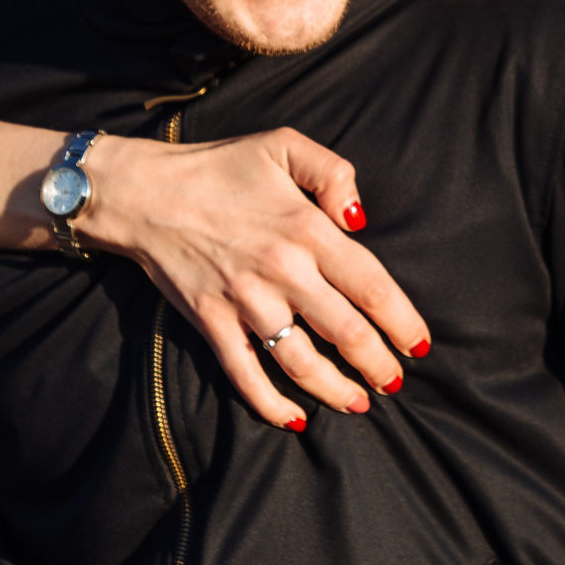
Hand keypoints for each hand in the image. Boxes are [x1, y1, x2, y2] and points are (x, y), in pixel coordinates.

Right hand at [79, 130, 429, 430]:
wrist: (145, 191)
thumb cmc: (219, 167)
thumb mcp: (283, 144)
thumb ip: (333, 173)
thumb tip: (360, 219)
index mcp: (307, 228)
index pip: (371, 286)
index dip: (402, 320)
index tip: (419, 344)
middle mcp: (281, 270)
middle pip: (345, 332)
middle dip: (377, 364)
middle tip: (396, 382)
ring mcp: (244, 300)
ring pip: (299, 361)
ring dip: (334, 390)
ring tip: (359, 404)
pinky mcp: (210, 322)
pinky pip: (244, 373)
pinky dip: (269, 403)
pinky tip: (294, 419)